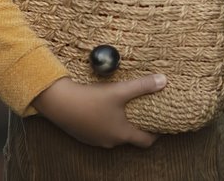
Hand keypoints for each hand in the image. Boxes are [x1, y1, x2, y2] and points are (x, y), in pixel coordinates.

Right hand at [31, 74, 165, 148]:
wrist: (60, 103)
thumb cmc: (92, 99)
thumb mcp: (120, 91)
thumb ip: (142, 86)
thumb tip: (164, 81)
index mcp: (121, 134)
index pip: (146, 141)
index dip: (157, 133)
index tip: (163, 123)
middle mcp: (110, 141)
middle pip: (131, 137)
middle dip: (140, 125)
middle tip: (148, 112)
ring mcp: (96, 140)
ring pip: (116, 134)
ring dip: (123, 124)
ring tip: (129, 108)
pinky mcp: (85, 134)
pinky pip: (103, 131)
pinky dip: (109, 122)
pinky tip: (107, 108)